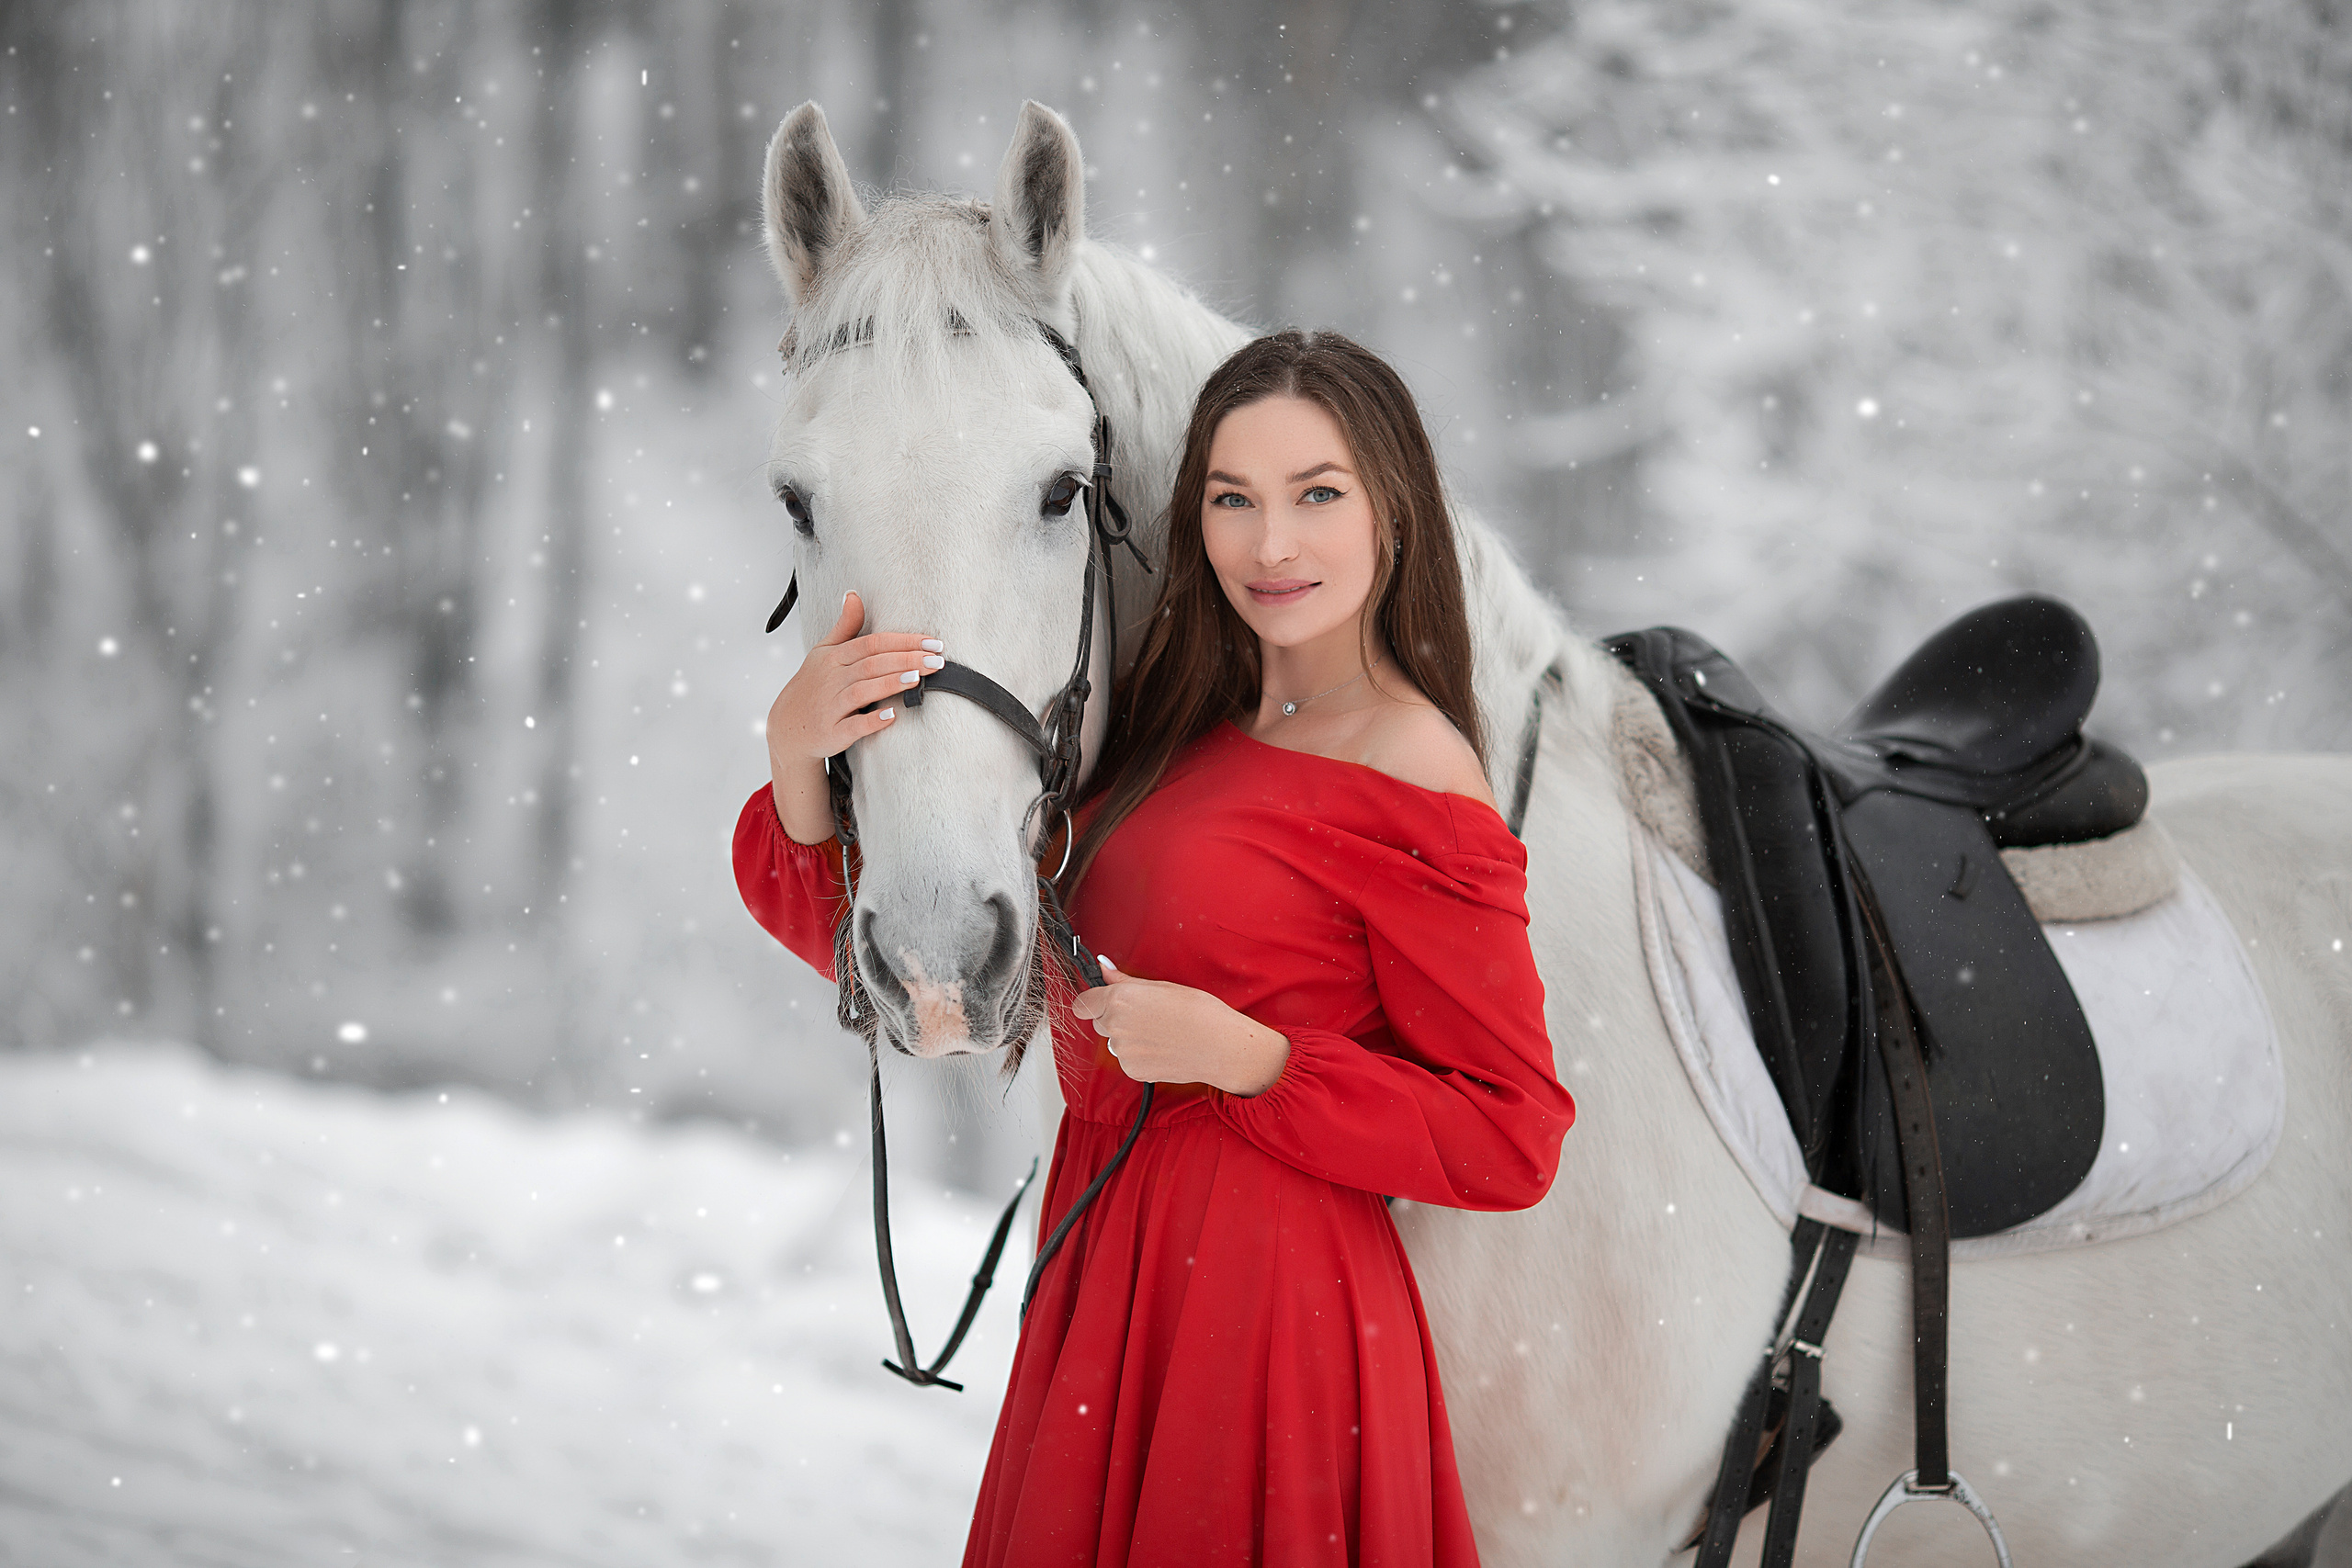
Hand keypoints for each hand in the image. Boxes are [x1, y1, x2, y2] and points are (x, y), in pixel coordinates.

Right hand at [766, 590, 942, 843]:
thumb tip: (854, 595)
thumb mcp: (823, 652)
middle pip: (872, 665)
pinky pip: (852, 726)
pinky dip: (871, 721)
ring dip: (890, 684)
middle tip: (938, 661)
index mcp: (834, 658)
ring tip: (917, 678)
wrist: (787, 727)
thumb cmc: (812, 686)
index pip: (872, 643)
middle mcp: (832, 680)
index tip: (932, 642)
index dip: (902, 641)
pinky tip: (891, 716)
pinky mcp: (832, 733)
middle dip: (906, 660)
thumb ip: (845, 626)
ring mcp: (831, 707)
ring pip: (863, 692)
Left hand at [1067, 959, 1290, 1096]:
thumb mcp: (1162, 986)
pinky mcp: (1133, 1070)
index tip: (1102, 1001)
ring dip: (1129, 1038)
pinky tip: (1163, 1048)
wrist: (1220, 1047)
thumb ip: (1124, 980)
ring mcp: (1123, 1051)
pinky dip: (1140, 1055)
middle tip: (1147, 1015)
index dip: (1093, 1001)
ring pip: (1115, 1042)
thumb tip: (1103, 968)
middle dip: (1115, 1018)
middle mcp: (1115, 1025)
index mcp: (1120, 999)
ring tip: (1161, 1032)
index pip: (1083, 1004)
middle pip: (1100, 1022)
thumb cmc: (1199, 1012)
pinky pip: (1128, 1060)